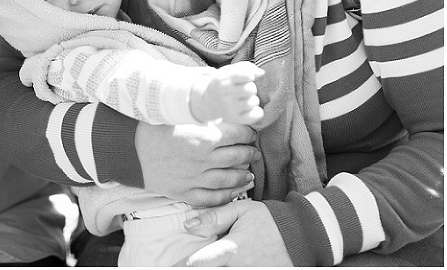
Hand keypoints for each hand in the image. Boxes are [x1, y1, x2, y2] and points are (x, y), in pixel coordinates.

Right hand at [135, 122, 259, 205]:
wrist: (126, 150)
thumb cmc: (150, 128)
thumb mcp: (177, 115)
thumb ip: (202, 116)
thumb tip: (222, 112)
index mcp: (202, 137)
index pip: (237, 135)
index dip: (248, 132)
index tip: (250, 131)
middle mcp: (202, 160)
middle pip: (238, 157)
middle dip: (249, 153)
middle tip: (253, 150)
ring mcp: (194, 178)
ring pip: (229, 180)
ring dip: (243, 175)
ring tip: (249, 172)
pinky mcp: (184, 192)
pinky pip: (212, 198)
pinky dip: (227, 196)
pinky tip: (235, 191)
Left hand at [177, 200, 291, 265]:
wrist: (302, 235)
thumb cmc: (270, 220)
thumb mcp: (242, 210)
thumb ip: (214, 217)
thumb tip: (188, 225)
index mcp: (232, 249)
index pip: (198, 263)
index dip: (180, 266)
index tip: (170, 267)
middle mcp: (239, 268)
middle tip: (187, 265)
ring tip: (207, 264)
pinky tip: (225, 266)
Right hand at [193, 61, 264, 124]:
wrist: (209, 102)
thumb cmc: (224, 84)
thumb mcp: (229, 71)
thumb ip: (247, 67)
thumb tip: (261, 73)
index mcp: (221, 80)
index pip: (246, 75)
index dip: (250, 75)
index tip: (247, 77)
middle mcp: (224, 95)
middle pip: (251, 89)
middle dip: (251, 88)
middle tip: (244, 90)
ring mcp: (229, 108)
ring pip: (254, 101)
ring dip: (253, 99)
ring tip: (245, 99)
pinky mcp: (235, 118)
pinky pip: (256, 115)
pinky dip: (257, 112)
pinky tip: (250, 109)